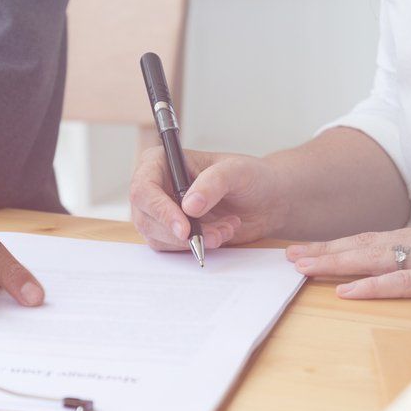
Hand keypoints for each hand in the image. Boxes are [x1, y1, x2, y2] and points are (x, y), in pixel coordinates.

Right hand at [129, 148, 284, 250]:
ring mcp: (163, 212)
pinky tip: (221, 233)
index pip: (144, 188)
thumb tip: (189, 206)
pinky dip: (198, 247)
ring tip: (224, 229)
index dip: (159, 210)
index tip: (184, 228)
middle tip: (212, 235)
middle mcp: (157, 187)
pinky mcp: (173, 232)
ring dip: (193, 241)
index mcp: (163, 161)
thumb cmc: (250, 176)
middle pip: (145, 217)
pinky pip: (173, 248)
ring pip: (158, 237)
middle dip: (180, 232)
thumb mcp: (236, 171)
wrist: (267, 200)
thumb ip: (213, 184)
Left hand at [286, 211, 410, 299]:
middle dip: (321, 251)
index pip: (371, 239)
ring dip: (334, 262)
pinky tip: (347, 291)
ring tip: (301, 267)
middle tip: (285, 257)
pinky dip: (373, 286)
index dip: (335, 245)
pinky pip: (404, 281)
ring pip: (374, 258)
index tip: (304, 249)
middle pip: (362, 244)